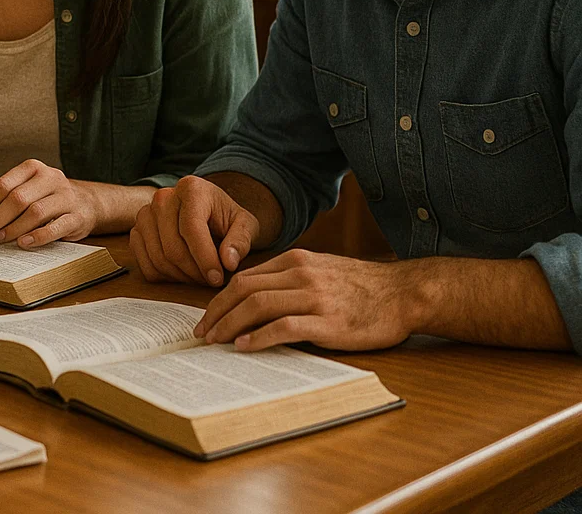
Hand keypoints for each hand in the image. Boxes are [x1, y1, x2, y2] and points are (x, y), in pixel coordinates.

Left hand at [0, 161, 152, 247]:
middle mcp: (50, 178)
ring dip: (13, 228)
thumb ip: (6, 200)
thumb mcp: (28, 190)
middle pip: (17, 198)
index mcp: (32, 168)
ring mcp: (66, 196)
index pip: (2, 185)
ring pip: (35, 212)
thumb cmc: (47, 199)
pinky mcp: (78, 216)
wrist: (88, 203)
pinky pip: (56, 227)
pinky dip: (38, 236)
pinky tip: (23, 243)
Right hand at [129, 175, 258, 285]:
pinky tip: (183, 274)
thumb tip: (228, 262)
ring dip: (181, 277)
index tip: (218, 279)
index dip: (205, 259)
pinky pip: (145, 264)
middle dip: (194, 272)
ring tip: (199, 277)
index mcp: (191, 188)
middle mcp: (163, 197)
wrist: (209, 212)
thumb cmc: (227, 219)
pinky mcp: (136, 231)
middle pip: (172, 247)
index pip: (191, 228)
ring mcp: (145, 214)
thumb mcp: (245, 225)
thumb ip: (241, 241)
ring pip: (158, 258)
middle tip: (211, 280)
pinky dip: (165, 277)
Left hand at [194, 250, 412, 350]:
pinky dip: (260, 336)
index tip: (207, 317)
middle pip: (243, 290)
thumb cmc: (362, 287)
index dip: (220, 299)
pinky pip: (285, 326)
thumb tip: (253, 301)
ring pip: (258, 305)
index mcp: (295, 261)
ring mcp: (314, 296)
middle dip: (216, 312)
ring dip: (230, 325)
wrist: (405, 294)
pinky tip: (245, 346)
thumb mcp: (321, 271)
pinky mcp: (329, 320)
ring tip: (216, 341)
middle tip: (202, 333)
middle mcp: (301, 274)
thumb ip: (289, 280)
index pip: (244, 278)